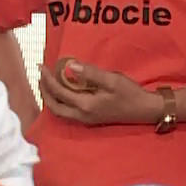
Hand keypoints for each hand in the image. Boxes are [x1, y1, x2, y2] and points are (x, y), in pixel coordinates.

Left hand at [38, 59, 160, 125]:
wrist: (144, 110)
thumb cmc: (130, 94)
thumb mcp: (112, 80)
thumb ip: (90, 73)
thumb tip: (70, 66)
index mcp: (86, 106)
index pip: (59, 92)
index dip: (48, 79)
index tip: (41, 67)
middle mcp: (83, 116)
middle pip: (54, 107)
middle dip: (44, 92)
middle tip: (41, 76)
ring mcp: (86, 119)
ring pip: (60, 112)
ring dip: (51, 98)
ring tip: (47, 83)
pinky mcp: (90, 118)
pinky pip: (67, 112)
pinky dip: (60, 102)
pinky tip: (62, 91)